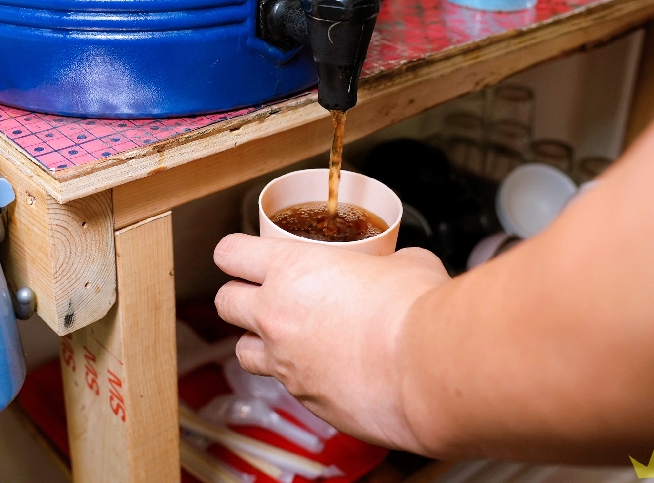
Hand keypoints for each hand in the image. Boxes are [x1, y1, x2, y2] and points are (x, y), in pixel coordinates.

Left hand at [213, 234, 449, 450]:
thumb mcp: (403, 263)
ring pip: (244, 352)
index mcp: (290, 271)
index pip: (230, 253)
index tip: (244, 255)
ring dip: (259, 342)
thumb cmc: (415, 310)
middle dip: (239, 297)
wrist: (428, 371)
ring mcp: (286, 364)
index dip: (235, 252)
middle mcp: (276, 317)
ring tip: (290, 337)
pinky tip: (332, 370)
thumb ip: (385, 262)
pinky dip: (301, 377)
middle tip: (264, 294)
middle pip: (225, 302)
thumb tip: (396, 266)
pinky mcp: (307, 401)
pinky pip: (288, 386)